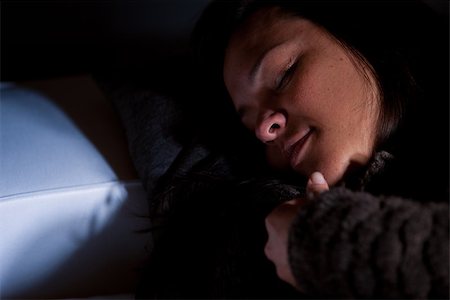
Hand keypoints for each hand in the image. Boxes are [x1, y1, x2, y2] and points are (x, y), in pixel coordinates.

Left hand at [264, 172, 328, 288]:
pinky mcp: (290, 279)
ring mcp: (279, 263)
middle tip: (319, 228)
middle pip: (286, 232)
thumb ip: (316, 191)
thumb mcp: (320, 204)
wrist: (330, 259)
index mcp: (274, 220)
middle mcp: (271, 243)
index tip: (315, 210)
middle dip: (299, 230)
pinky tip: (320, 260)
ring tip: (321, 246)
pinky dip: (305, 264)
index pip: (286, 210)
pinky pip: (297, 269)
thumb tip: (314, 175)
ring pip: (289, 252)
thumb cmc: (322, 226)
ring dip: (301, 248)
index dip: (302, 209)